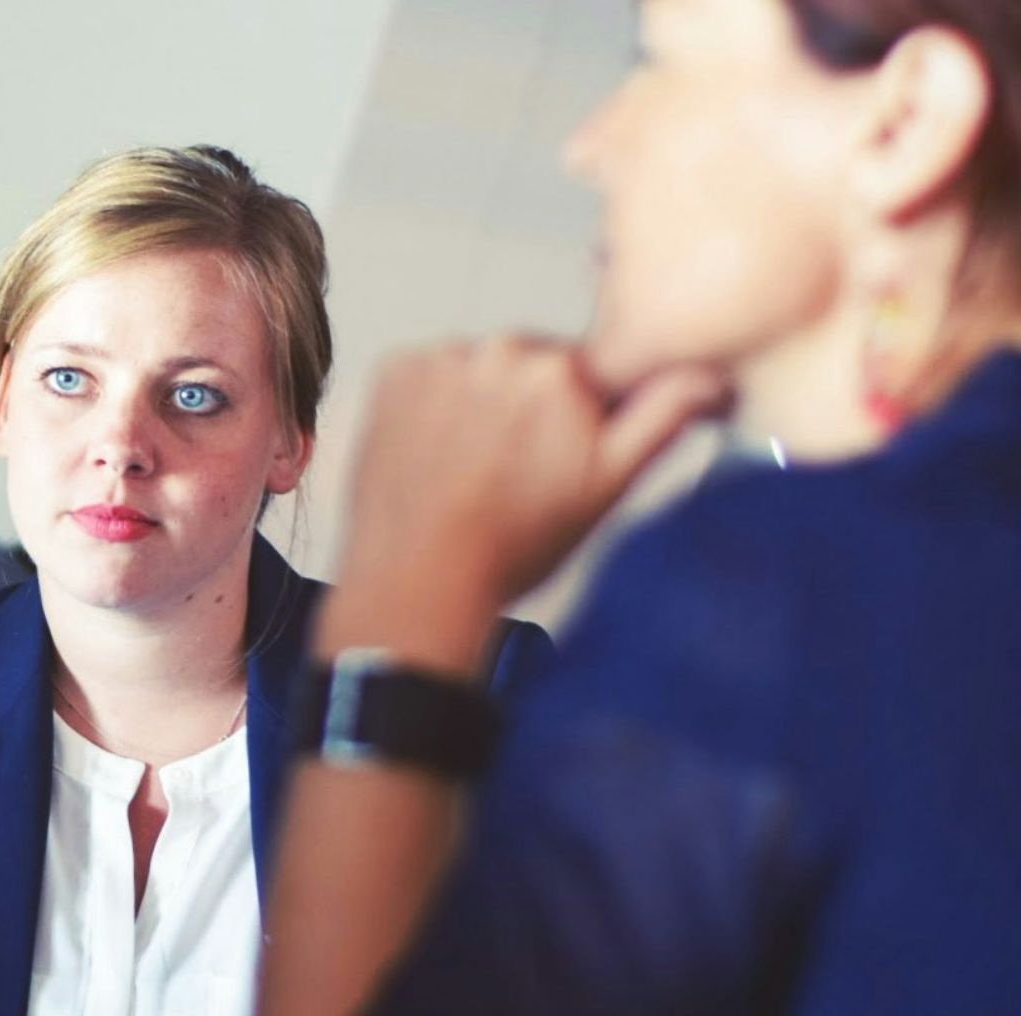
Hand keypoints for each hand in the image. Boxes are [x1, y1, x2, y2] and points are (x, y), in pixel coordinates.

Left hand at [317, 335, 726, 672]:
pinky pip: (429, 374)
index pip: (591, 371)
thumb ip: (663, 417)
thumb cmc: (511, 545)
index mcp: (563, 370)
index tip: (565, 450)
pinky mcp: (394, 371)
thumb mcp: (608, 486)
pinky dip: (433, 404)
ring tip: (472, 468)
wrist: (418, 577)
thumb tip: (710, 375)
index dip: (584, 414)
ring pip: (480, 369)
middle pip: (532, 366)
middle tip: (515, 471)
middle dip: (532, 406)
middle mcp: (500, 349)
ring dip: (481, 403)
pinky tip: (437, 454)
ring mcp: (440, 358)